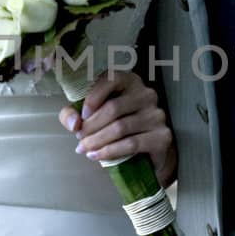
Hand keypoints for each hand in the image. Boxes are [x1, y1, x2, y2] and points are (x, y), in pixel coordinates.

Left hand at [59, 70, 176, 186]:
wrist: (147, 152)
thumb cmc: (117, 127)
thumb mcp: (92, 116)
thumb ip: (74, 113)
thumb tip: (72, 122)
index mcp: (130, 81)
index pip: (111, 79)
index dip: (92, 98)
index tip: (82, 116)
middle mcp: (146, 94)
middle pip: (113, 108)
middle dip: (91, 126)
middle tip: (79, 138)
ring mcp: (157, 115)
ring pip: (120, 127)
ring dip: (97, 140)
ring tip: (84, 148)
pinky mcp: (162, 136)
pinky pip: (131, 144)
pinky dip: (110, 151)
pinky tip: (96, 155)